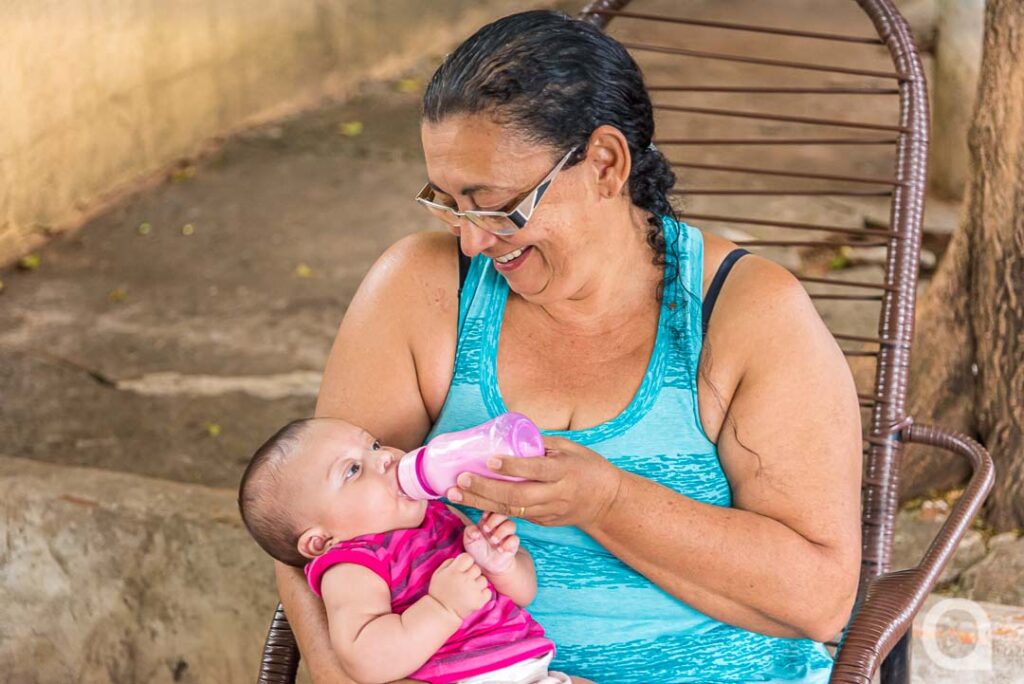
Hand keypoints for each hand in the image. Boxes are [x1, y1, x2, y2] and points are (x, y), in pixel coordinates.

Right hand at [427, 552, 490, 619]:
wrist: (441, 612)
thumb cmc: (439, 591)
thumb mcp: (438, 573)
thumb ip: (450, 562)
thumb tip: (462, 558)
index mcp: (454, 571)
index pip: (468, 557)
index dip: (466, 562)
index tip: (462, 569)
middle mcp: (465, 579)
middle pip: (477, 568)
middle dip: (472, 573)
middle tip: (465, 581)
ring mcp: (473, 591)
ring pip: (483, 579)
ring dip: (478, 583)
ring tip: (469, 589)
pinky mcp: (479, 601)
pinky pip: (488, 591)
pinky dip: (483, 593)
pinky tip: (474, 595)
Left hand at [446, 435, 622, 529]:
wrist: (607, 502)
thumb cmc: (588, 467)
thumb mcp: (571, 448)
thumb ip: (543, 444)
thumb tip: (511, 433)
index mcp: (564, 471)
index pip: (535, 469)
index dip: (512, 466)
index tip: (489, 460)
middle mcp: (555, 494)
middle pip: (517, 495)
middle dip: (485, 489)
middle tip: (461, 479)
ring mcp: (548, 511)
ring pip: (512, 510)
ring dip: (481, 502)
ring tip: (455, 493)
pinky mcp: (543, 521)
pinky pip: (516, 515)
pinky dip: (492, 509)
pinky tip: (472, 501)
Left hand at [463, 512, 518, 573]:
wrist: (486, 564)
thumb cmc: (477, 549)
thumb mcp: (469, 540)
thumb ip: (470, 532)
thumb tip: (477, 532)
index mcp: (488, 521)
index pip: (492, 510)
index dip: (489, 512)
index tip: (483, 519)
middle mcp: (499, 525)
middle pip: (503, 514)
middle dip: (495, 520)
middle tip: (486, 529)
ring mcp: (507, 534)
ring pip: (511, 525)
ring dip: (502, 531)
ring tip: (493, 541)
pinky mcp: (512, 545)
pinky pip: (515, 539)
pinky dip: (508, 543)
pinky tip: (500, 549)